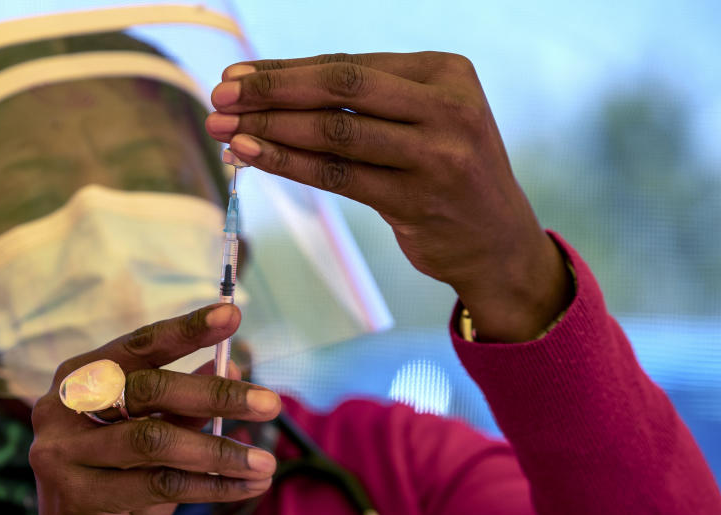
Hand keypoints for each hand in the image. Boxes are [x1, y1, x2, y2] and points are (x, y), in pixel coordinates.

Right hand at [26, 304, 279, 514]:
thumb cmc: (120, 483)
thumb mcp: (157, 436)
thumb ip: (186, 402)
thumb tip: (234, 366)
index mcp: (78, 378)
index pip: (138, 345)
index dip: (187, 329)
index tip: (233, 315)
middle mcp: (62, 408)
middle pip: (148, 390)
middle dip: (216, 394)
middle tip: (269, 403)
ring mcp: (64, 453)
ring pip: (156, 441)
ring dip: (221, 451)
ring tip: (265, 461)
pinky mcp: (79, 497)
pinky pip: (160, 485)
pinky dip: (213, 486)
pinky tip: (248, 486)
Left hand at [206, 52, 571, 341]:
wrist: (500, 243)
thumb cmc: (449, 172)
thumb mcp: (427, 120)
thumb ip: (369, 101)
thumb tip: (277, 86)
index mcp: (447, 73)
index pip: (350, 65)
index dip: (287, 69)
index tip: (237, 74)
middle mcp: (447, 108)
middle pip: (340, 89)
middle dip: (272, 89)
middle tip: (220, 93)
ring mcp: (436, 155)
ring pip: (334, 133)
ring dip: (270, 128)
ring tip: (222, 127)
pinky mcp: (417, 201)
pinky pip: (337, 176)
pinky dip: (288, 163)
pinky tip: (250, 154)